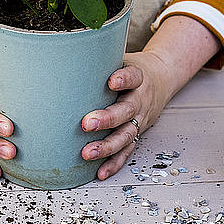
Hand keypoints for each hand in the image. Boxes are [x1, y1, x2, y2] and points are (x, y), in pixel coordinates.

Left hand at [81, 50, 173, 179]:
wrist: (160, 79)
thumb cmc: (131, 69)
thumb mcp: (121, 57)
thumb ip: (100, 59)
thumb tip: (63, 51)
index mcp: (138, 77)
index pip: (133, 76)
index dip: (124, 79)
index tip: (112, 81)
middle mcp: (141, 99)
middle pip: (126, 110)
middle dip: (107, 118)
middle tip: (87, 123)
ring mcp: (140, 119)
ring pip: (126, 134)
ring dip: (107, 146)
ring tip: (88, 152)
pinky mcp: (137, 133)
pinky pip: (126, 151)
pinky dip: (114, 163)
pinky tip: (100, 171)